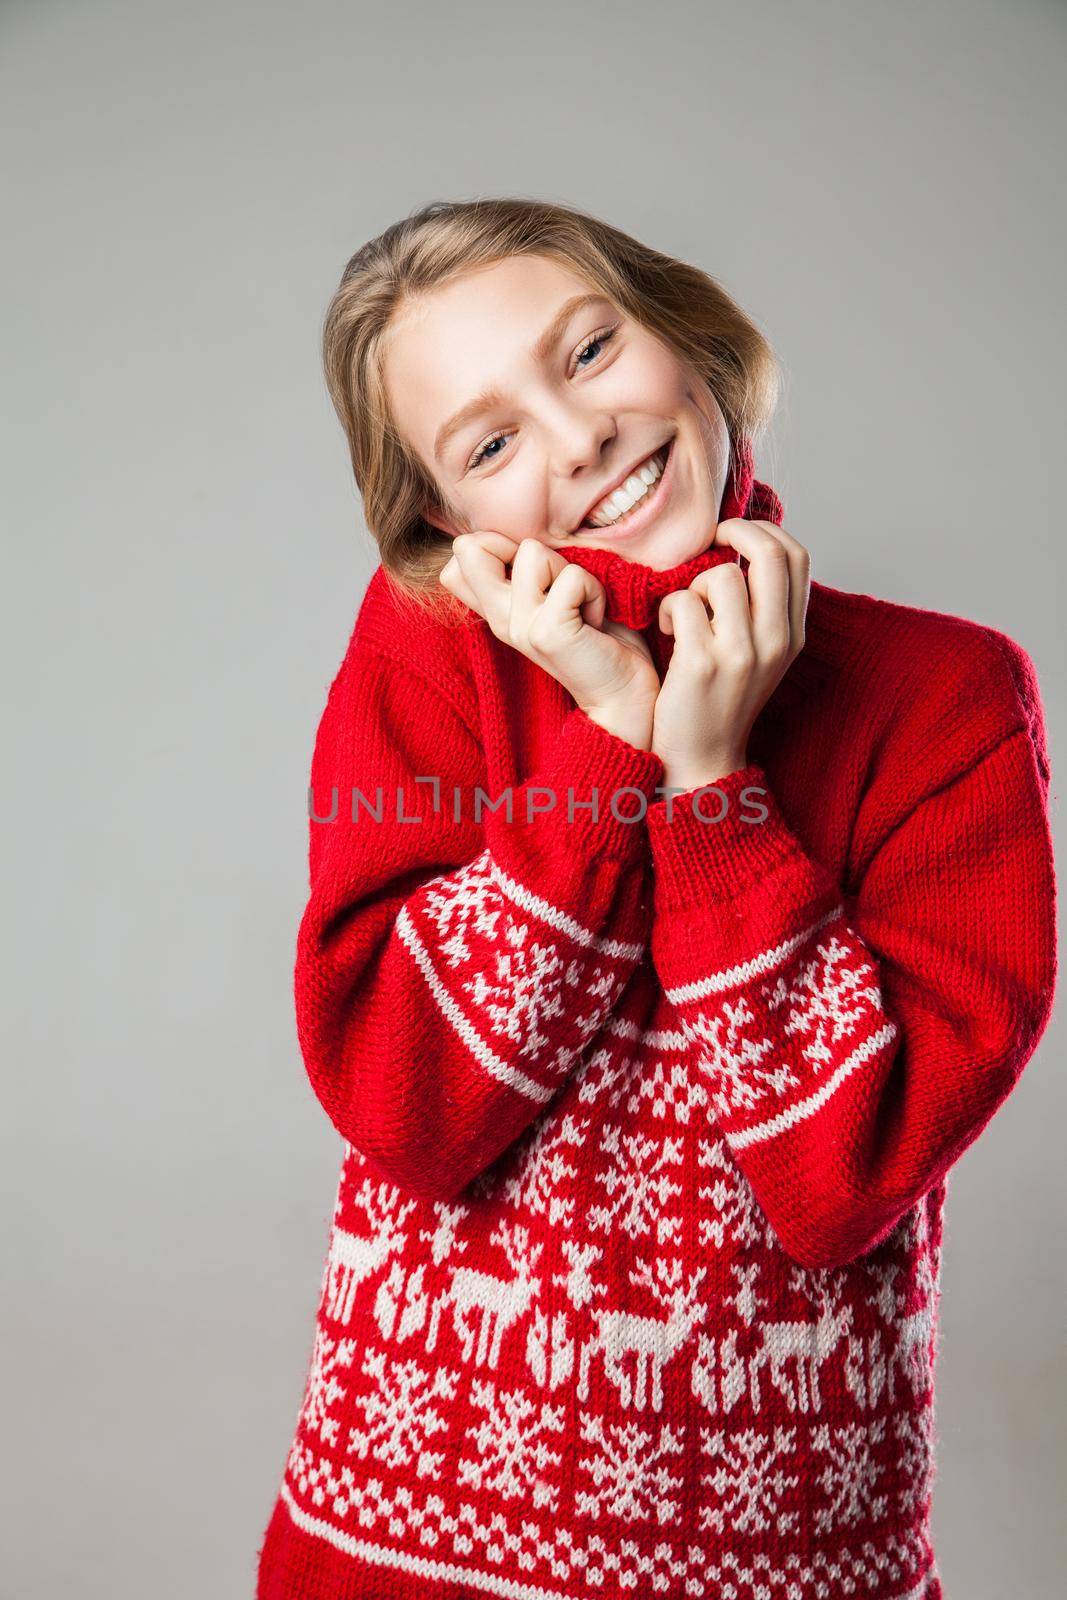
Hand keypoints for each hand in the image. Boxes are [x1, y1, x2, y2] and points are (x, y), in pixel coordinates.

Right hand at [440, 532, 660, 749]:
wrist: (621, 693)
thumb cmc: (594, 637)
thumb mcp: (548, 598)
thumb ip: (520, 572)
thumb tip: (494, 538)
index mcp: (495, 613)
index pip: (453, 566)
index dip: (490, 547)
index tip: (535, 576)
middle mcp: (499, 620)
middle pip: (471, 549)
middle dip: (527, 550)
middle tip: (556, 586)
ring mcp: (519, 627)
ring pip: (533, 553)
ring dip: (570, 572)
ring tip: (580, 607)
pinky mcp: (547, 632)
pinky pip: (572, 577)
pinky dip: (593, 591)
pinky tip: (594, 620)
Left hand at [652, 519, 809, 791]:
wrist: (702, 757)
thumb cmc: (720, 697)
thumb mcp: (758, 653)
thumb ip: (761, 607)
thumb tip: (748, 546)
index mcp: (792, 635)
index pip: (797, 556)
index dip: (764, 531)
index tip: (734, 534)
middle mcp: (774, 641)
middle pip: (769, 553)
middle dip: (734, 531)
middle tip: (710, 540)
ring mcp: (740, 653)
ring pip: (719, 574)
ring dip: (692, 582)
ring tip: (685, 610)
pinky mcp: (702, 663)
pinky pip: (682, 602)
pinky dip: (667, 608)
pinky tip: (668, 630)